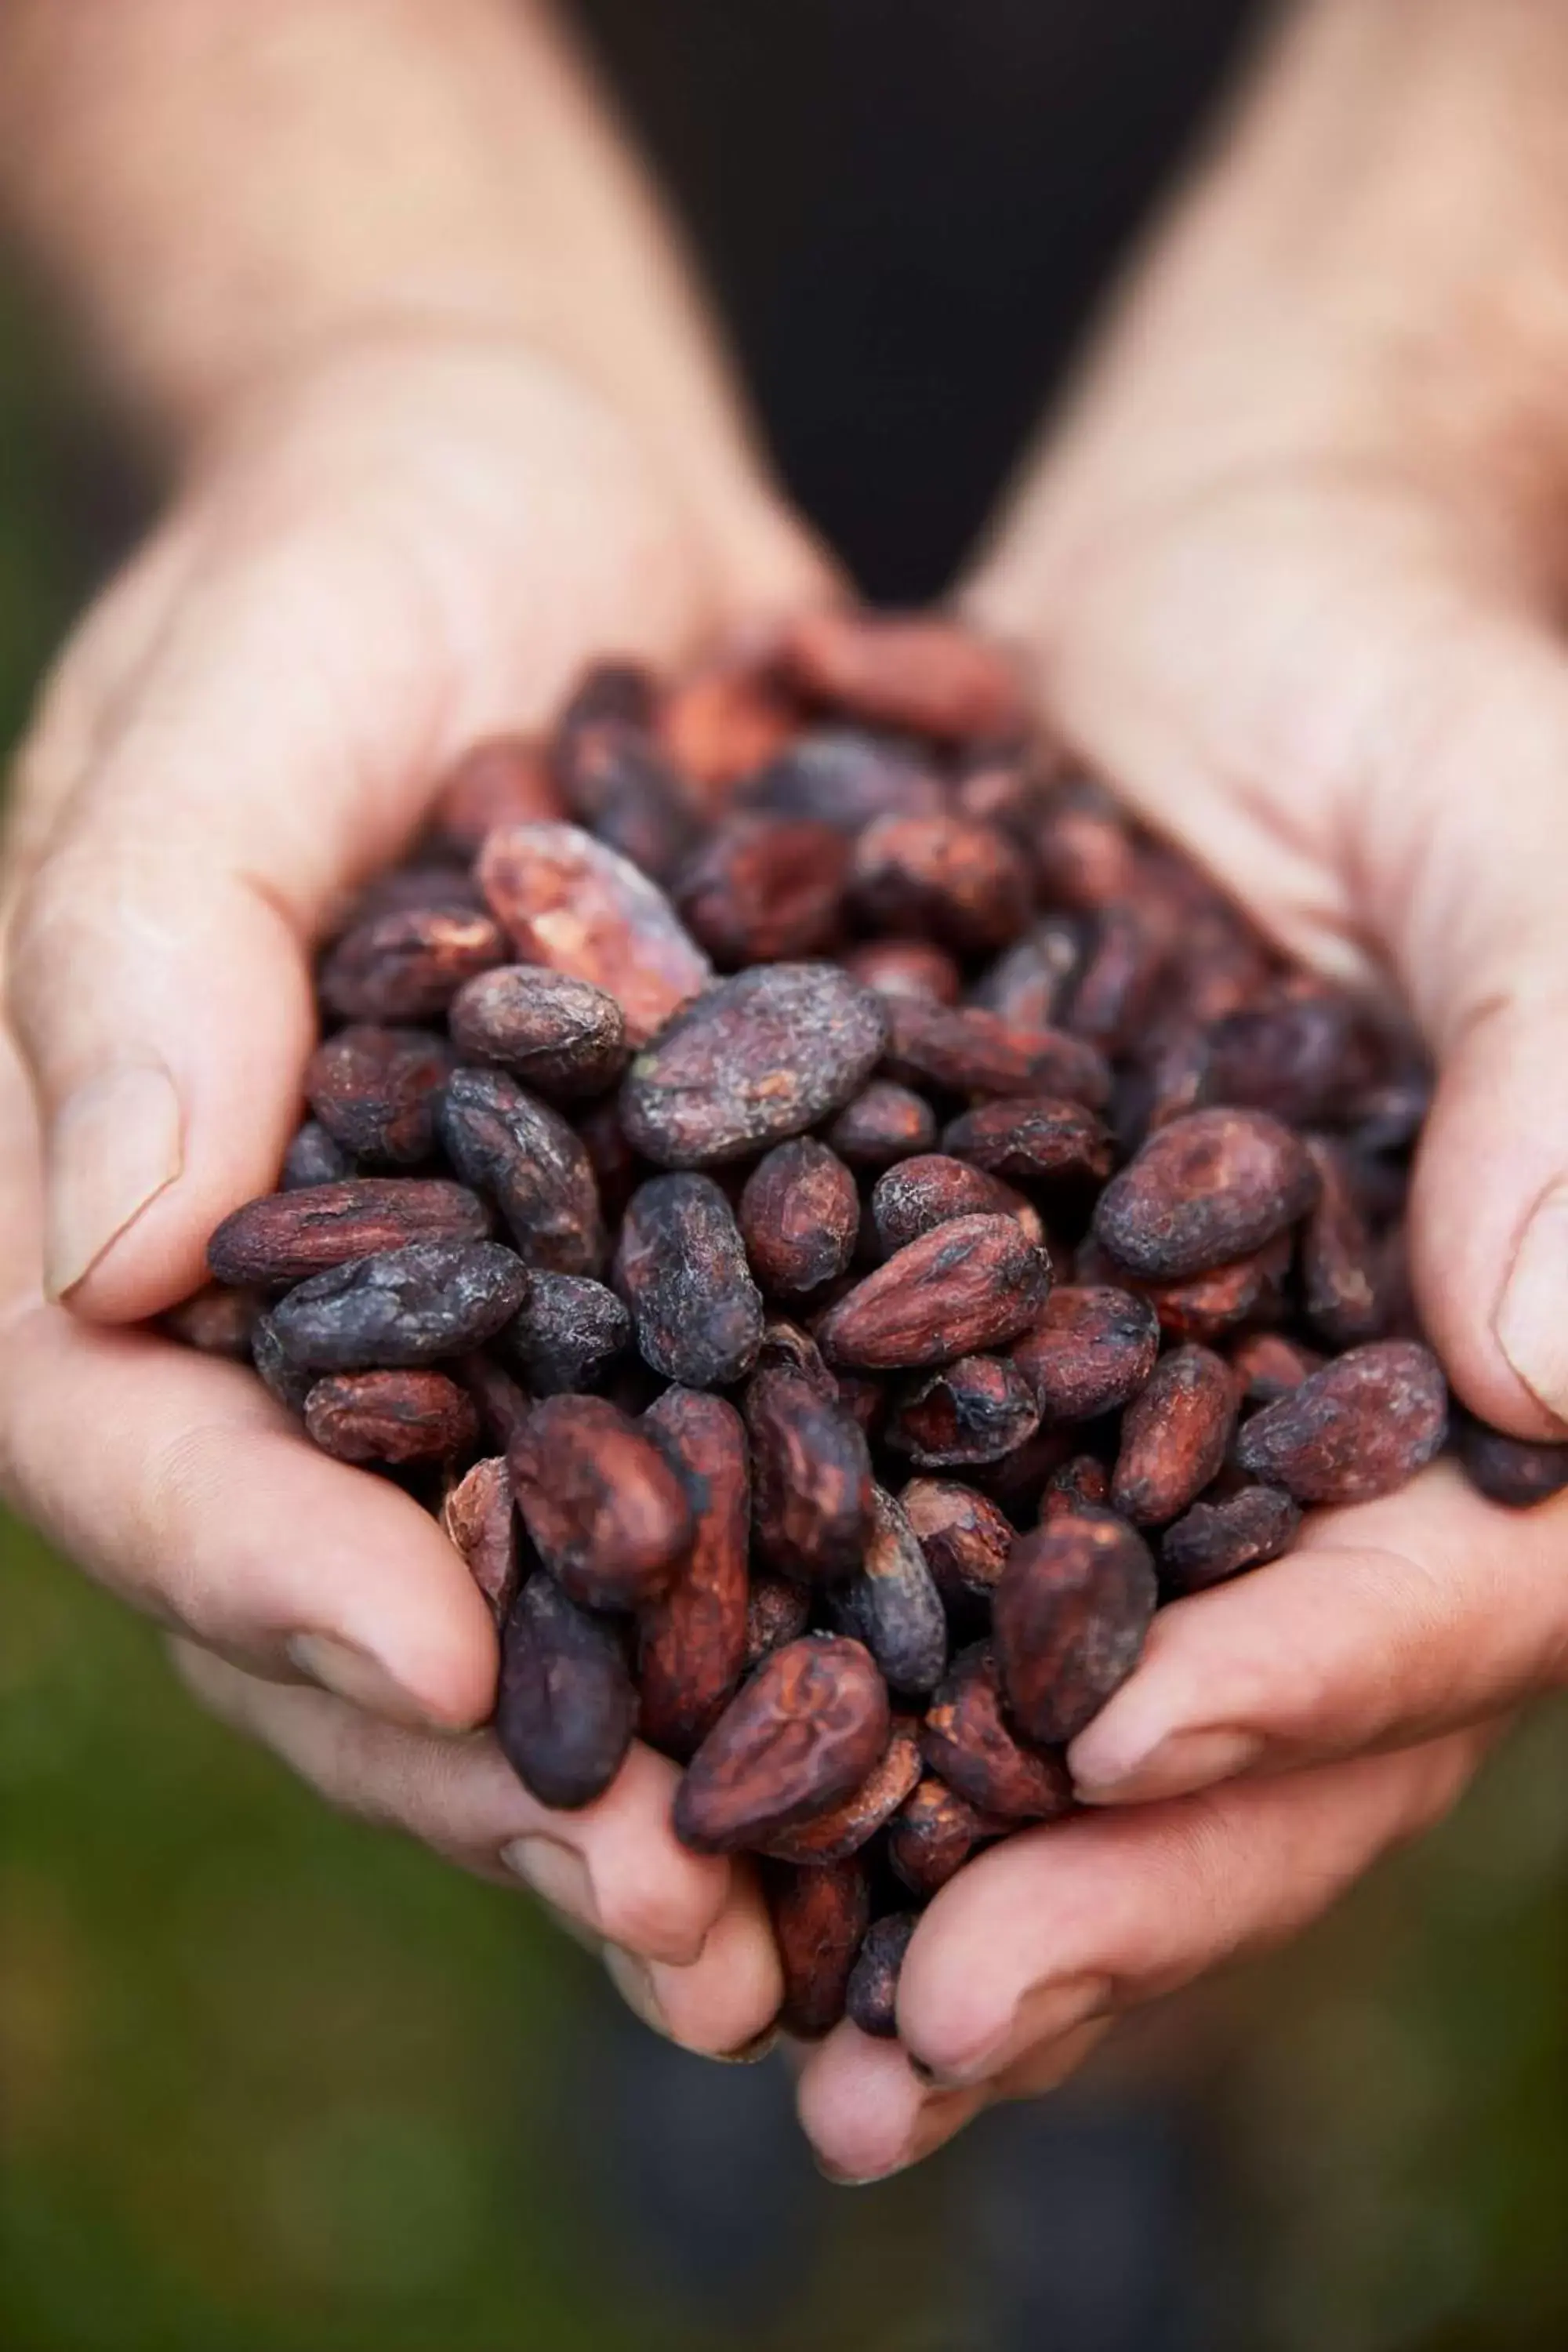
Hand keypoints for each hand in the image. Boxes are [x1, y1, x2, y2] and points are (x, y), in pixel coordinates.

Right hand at [0, 326, 818, 2050]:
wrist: (548, 499)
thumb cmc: (350, 555)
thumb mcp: (235, 705)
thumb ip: (146, 955)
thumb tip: (106, 1259)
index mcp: (120, 1206)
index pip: (137, 1450)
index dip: (271, 1576)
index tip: (440, 1669)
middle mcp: (293, 1315)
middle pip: (347, 1599)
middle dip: (495, 1768)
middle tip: (666, 1918)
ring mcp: (482, 1324)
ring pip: (539, 1604)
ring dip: (662, 1773)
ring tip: (808, 1928)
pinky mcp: (656, 1291)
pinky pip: (712, 1485)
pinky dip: (805, 1621)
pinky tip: (942, 1737)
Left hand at [796, 0, 1567, 2174]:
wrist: (1205, 590)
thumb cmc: (1391, 673)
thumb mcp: (1505, 820)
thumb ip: (1555, 1072)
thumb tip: (1557, 1374)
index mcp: (1481, 1371)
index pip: (1443, 1593)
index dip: (1311, 1688)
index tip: (1132, 1752)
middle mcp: (1303, 1440)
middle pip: (1235, 1719)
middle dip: (1091, 1872)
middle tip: (914, 2021)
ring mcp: (1124, 1413)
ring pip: (1032, 1681)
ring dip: (900, 1843)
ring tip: (735, 1974)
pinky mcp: (949, 1348)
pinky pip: (867, 1534)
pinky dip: (770, 1647)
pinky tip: (635, 1747)